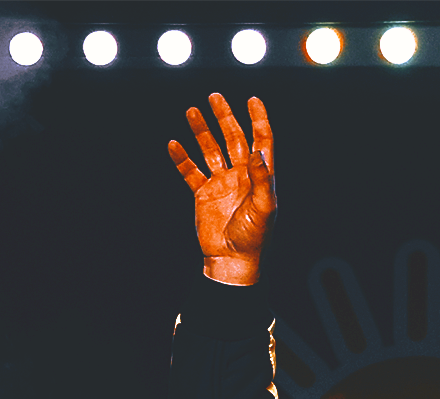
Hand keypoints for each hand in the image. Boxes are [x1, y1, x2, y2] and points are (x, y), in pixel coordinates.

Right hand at [168, 94, 274, 285]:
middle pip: (233, 139)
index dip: (258, 120)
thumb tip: (258, 151)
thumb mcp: (264, 207)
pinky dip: (182, 158)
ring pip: (210, 150)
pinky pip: (190, 172)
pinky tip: (174, 144)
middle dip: (224, 117)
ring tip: (192, 111)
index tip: (253, 99)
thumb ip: (262, 179)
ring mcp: (221, 183)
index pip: (261, 141)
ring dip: (202, 131)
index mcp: (259, 176)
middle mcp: (240, 175)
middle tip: (215, 97)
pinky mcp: (203, 194)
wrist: (232, 260)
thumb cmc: (254, 237)